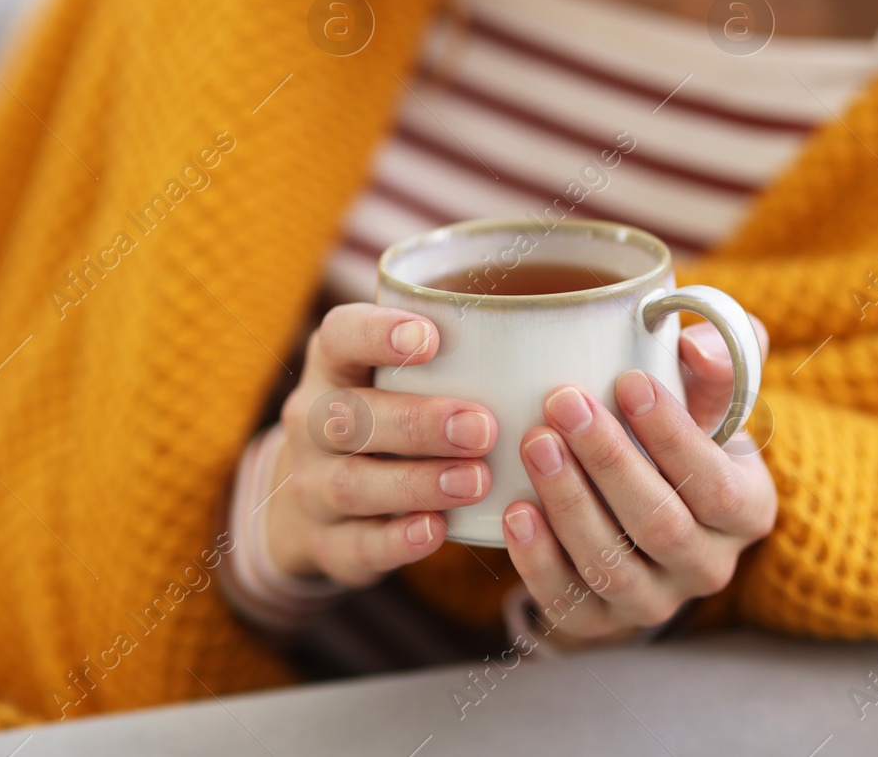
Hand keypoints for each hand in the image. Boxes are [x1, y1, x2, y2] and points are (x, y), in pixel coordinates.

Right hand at [264, 303, 496, 586]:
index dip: (377, 333)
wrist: (330, 501)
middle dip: (416, 422)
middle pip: (349, 417)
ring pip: (353, 483)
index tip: (433, 338)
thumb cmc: (396, 414)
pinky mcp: (328, 543)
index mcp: (333, 366)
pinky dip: (398, 540)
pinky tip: (439, 530)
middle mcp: (312, 423)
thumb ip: (461, 354)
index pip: (339, 336)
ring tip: (476, 481)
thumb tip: (565, 331)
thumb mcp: (406, 376)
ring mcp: (313, 486)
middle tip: (482, 427)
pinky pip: (357, 544)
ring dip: (417, 482)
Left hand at [502, 319, 776, 645]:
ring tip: (535, 445)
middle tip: (564, 402)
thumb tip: (696, 345)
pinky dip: (539, 561)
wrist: (645, 493)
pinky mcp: (602, 622)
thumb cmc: (682, 428)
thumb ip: (722, 358)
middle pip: (660, 525)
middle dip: (608, 462)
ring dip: (570, 504)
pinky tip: (515, 511)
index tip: (627, 380)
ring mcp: (655, 600)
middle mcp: (709, 566)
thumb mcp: (714, 391)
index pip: (715, 484)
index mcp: (747, 510)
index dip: (673, 435)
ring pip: (613, 567)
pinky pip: (570, 603)